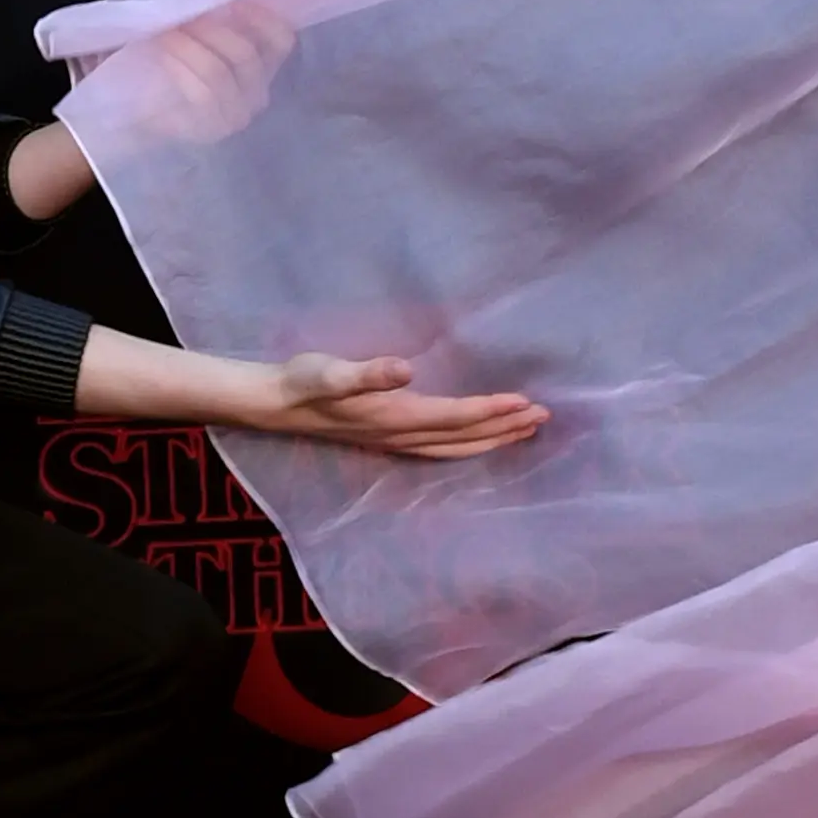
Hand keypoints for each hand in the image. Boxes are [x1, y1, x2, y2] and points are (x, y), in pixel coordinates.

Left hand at [110, 0, 298, 146]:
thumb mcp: (193, 40)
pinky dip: (181, 68)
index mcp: (261, 68)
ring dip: (190, 47)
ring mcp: (234, 117)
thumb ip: (209, 22)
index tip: (231, 2)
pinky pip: (201, 95)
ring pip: (220, 73)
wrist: (135, 114)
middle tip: (183, 18)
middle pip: (245, 54)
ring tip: (167, 34)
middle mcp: (256, 95)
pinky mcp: (209, 131)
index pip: (281, 41)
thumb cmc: (166, 70)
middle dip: (211, 29)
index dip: (261, 18)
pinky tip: (165, 56)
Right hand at [246, 354, 548, 459]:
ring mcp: (395, 442)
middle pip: (464, 437)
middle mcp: (401, 435)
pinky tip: (478, 439)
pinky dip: (468, 444)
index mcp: (396, 417)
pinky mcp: (388, 439)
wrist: (273, 404)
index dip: (493, 410)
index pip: (456, 417)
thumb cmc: (303, 382)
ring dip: (492, 439)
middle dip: (505, 428)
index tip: (526, 402)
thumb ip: (367, 372)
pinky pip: (440, 448)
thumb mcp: (330, 373)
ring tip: (525, 430)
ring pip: (455, 447)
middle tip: (543, 417)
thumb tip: (405, 369)